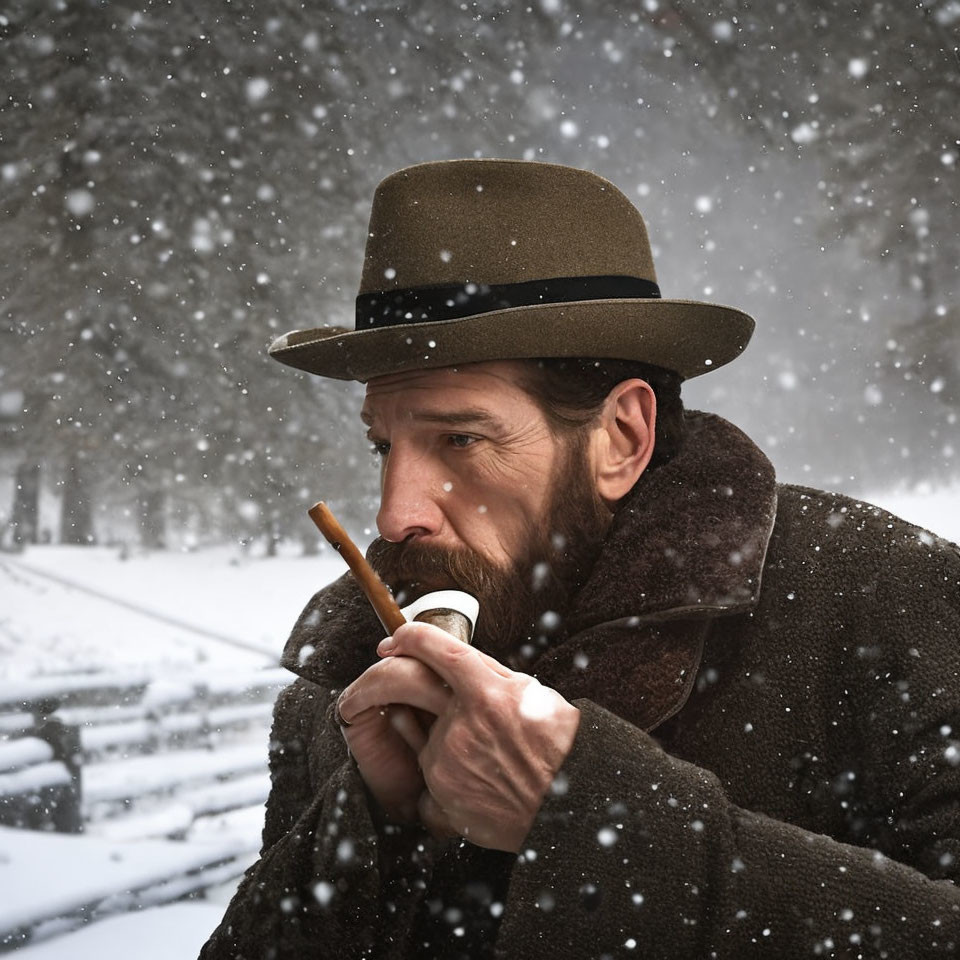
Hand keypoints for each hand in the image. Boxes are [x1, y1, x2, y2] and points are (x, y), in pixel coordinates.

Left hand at [338, 621, 580, 852]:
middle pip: (408, 684)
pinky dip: (447, 773)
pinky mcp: (441, 794)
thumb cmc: (559, 747)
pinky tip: (479, 781)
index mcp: (489, 694)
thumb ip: (493, 676)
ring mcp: (448, 761)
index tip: (400, 634)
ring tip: (487, 756)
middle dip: (388, 671)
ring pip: (427, 734)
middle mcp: (463, 725)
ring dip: (444, 737)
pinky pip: (429, 773)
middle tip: (384, 665)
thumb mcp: (535, 696)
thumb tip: (459, 662)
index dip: (414, 636)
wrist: (568, 807)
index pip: (440, 650)